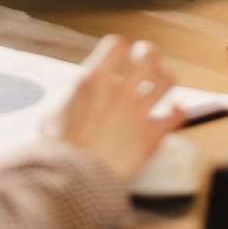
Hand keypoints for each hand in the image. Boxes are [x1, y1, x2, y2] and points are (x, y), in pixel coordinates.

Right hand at [59, 36, 186, 182]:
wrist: (72, 182)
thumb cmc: (58, 154)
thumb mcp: (49, 119)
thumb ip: (63, 104)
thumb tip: (62, 104)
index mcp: (91, 83)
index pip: (115, 45)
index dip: (119, 47)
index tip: (119, 53)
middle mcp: (118, 92)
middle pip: (147, 56)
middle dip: (149, 53)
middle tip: (147, 58)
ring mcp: (137, 113)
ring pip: (166, 81)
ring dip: (166, 79)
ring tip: (162, 83)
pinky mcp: (150, 136)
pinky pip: (176, 116)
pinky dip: (178, 112)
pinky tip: (174, 112)